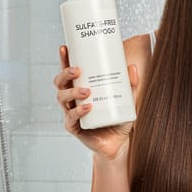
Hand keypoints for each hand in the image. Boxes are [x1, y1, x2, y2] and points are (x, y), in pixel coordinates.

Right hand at [53, 45, 138, 159]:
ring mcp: (71, 113)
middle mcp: (72, 100)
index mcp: (80, 88)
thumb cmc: (118, 118)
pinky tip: (87, 107)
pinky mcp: (74, 128)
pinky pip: (71, 118)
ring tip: (87, 91)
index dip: (64, 60)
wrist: (119, 143)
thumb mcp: (127, 99)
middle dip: (65, 74)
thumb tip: (132, 67)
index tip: (65, 48)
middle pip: (60, 83)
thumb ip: (130, 84)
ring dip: (72, 92)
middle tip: (78, 70)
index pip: (69, 72)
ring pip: (62, 99)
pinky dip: (78, 111)